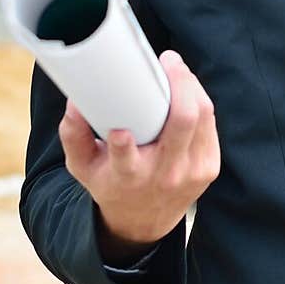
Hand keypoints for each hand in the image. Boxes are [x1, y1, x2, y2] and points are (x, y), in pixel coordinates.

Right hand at [59, 49, 220, 261]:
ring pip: (203, 118)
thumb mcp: (83, 167)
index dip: (122, 144)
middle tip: (168, 61)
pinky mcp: (210, 167)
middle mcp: (164, 175)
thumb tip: (74, 104)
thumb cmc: (112, 184)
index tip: (120, 124)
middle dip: (180, 86)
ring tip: (176, 68)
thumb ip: (73, 136)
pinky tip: (188, 88)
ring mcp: (192, 171)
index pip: (126, 160)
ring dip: (192, 87)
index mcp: (129, 177)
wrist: (144, 222)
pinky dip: (200, 102)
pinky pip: (210, 124)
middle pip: (183, 123)